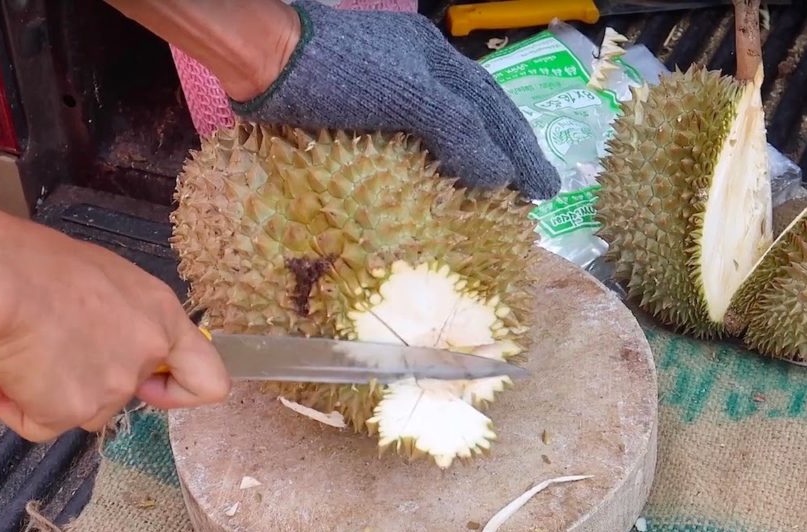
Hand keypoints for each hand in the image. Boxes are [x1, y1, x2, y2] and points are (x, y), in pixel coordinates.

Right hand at [0, 203, 230, 441]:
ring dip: (51, 391)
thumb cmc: (37, 262)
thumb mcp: (104, 277)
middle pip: (126, 393)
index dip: (180, 390)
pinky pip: (40, 422)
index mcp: (162, 318)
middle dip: (89, 379)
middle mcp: (146, 356)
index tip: (154, 386)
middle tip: (52, 349)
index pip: (207, 379)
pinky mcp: (69, 411)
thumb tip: (102, 334)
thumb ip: (123, 315)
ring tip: (21, 352)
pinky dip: (16, 405)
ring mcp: (111, 388)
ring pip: (84, 409)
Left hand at [229, 0, 560, 199]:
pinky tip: (434, 189)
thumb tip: (500, 176)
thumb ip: (458, 131)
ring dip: (472, 163)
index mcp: (434, 59)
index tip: (545, 188)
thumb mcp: (407, 96)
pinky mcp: (357, 114)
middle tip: (534, 194)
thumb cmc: (335, 73)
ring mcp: (386, 92)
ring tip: (495, 197)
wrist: (262, 61)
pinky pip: (409, 142)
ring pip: (443, 130)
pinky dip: (431, 167)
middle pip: (475, 116)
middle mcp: (416, 73)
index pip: (492, 107)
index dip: (521, 147)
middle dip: (506, 156)